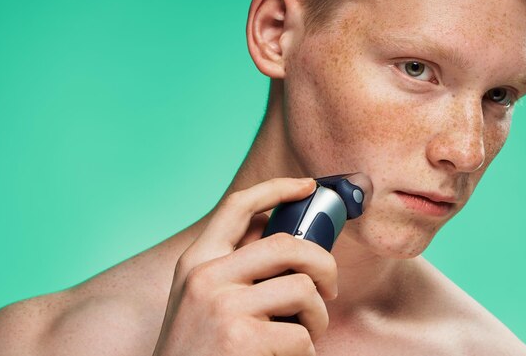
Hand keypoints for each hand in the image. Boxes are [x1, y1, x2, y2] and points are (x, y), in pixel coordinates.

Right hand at [152, 177, 338, 355]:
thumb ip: (235, 270)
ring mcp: (224, 307)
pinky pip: (302, 337)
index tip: (307, 186)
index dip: (277, 188)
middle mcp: (206, 277)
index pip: (237, 206)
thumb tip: (291, 246)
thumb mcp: (201, 301)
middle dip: (324, 263)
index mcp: (196, 262)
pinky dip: (306, 353)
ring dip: (317, 317)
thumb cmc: (197, 352)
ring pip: (304, 290)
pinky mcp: (243, 340)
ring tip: (303, 335)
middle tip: (328, 287)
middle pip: (289, 243)